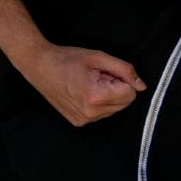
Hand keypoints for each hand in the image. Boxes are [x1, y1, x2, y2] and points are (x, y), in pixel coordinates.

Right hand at [29, 44, 144, 126]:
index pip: (130, 93)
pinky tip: (83, 91)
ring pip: (114, 109)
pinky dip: (98, 102)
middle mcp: (90, 114)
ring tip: (88, 82)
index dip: (121, 79)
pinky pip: (102, 113)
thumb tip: (141, 85)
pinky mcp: (78, 122)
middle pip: (124, 103)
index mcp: (95, 97)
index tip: (104, 71)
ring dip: (108, 95)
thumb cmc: (66, 58)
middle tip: (96, 76)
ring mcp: (83, 120)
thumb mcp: (98, 57)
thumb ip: (124, 69)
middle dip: (115, 88)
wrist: (39, 66)